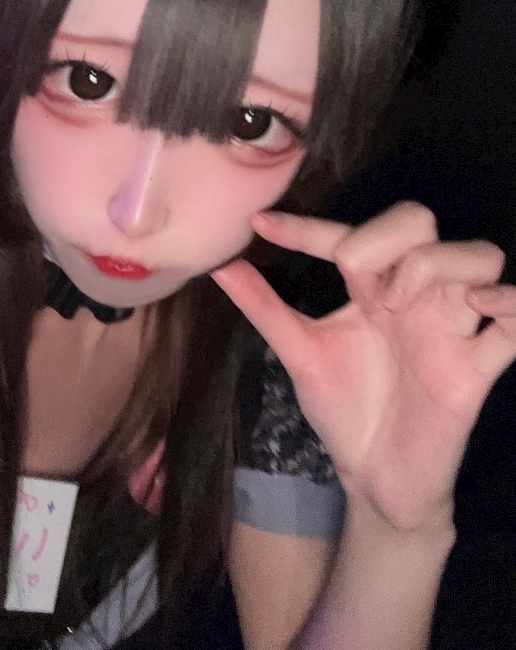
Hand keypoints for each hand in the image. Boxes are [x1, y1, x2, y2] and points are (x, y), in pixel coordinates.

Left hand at [211, 203, 515, 532]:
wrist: (374, 480)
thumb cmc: (345, 409)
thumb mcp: (298, 353)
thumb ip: (263, 306)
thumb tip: (217, 264)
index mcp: (371, 288)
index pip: (345, 236)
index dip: (305, 227)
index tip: (259, 227)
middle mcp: (413, 296)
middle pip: (421, 222)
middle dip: (385, 235)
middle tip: (359, 278)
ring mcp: (449, 328)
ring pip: (479, 257)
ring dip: (441, 263)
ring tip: (403, 299)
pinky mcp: (476, 369)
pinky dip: (510, 304)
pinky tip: (481, 308)